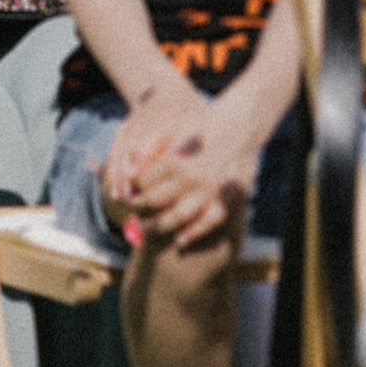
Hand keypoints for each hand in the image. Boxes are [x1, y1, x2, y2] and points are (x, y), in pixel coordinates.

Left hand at [106, 78, 241, 249]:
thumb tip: (128, 173)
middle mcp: (190, 178)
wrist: (240, 124)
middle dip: (138, 209)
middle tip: (130, 216)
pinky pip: (208, 223)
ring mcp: (209, 191)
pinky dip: (193, 234)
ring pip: (177, 217)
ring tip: (145, 233)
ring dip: (157, 227)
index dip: (131, 191)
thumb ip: (147, 148)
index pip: (142, 184)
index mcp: (173, 160)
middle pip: (155, 202)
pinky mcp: (227, 198)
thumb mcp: (171, 128)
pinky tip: (179, 241)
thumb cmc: (201, 124)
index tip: (125, 195)